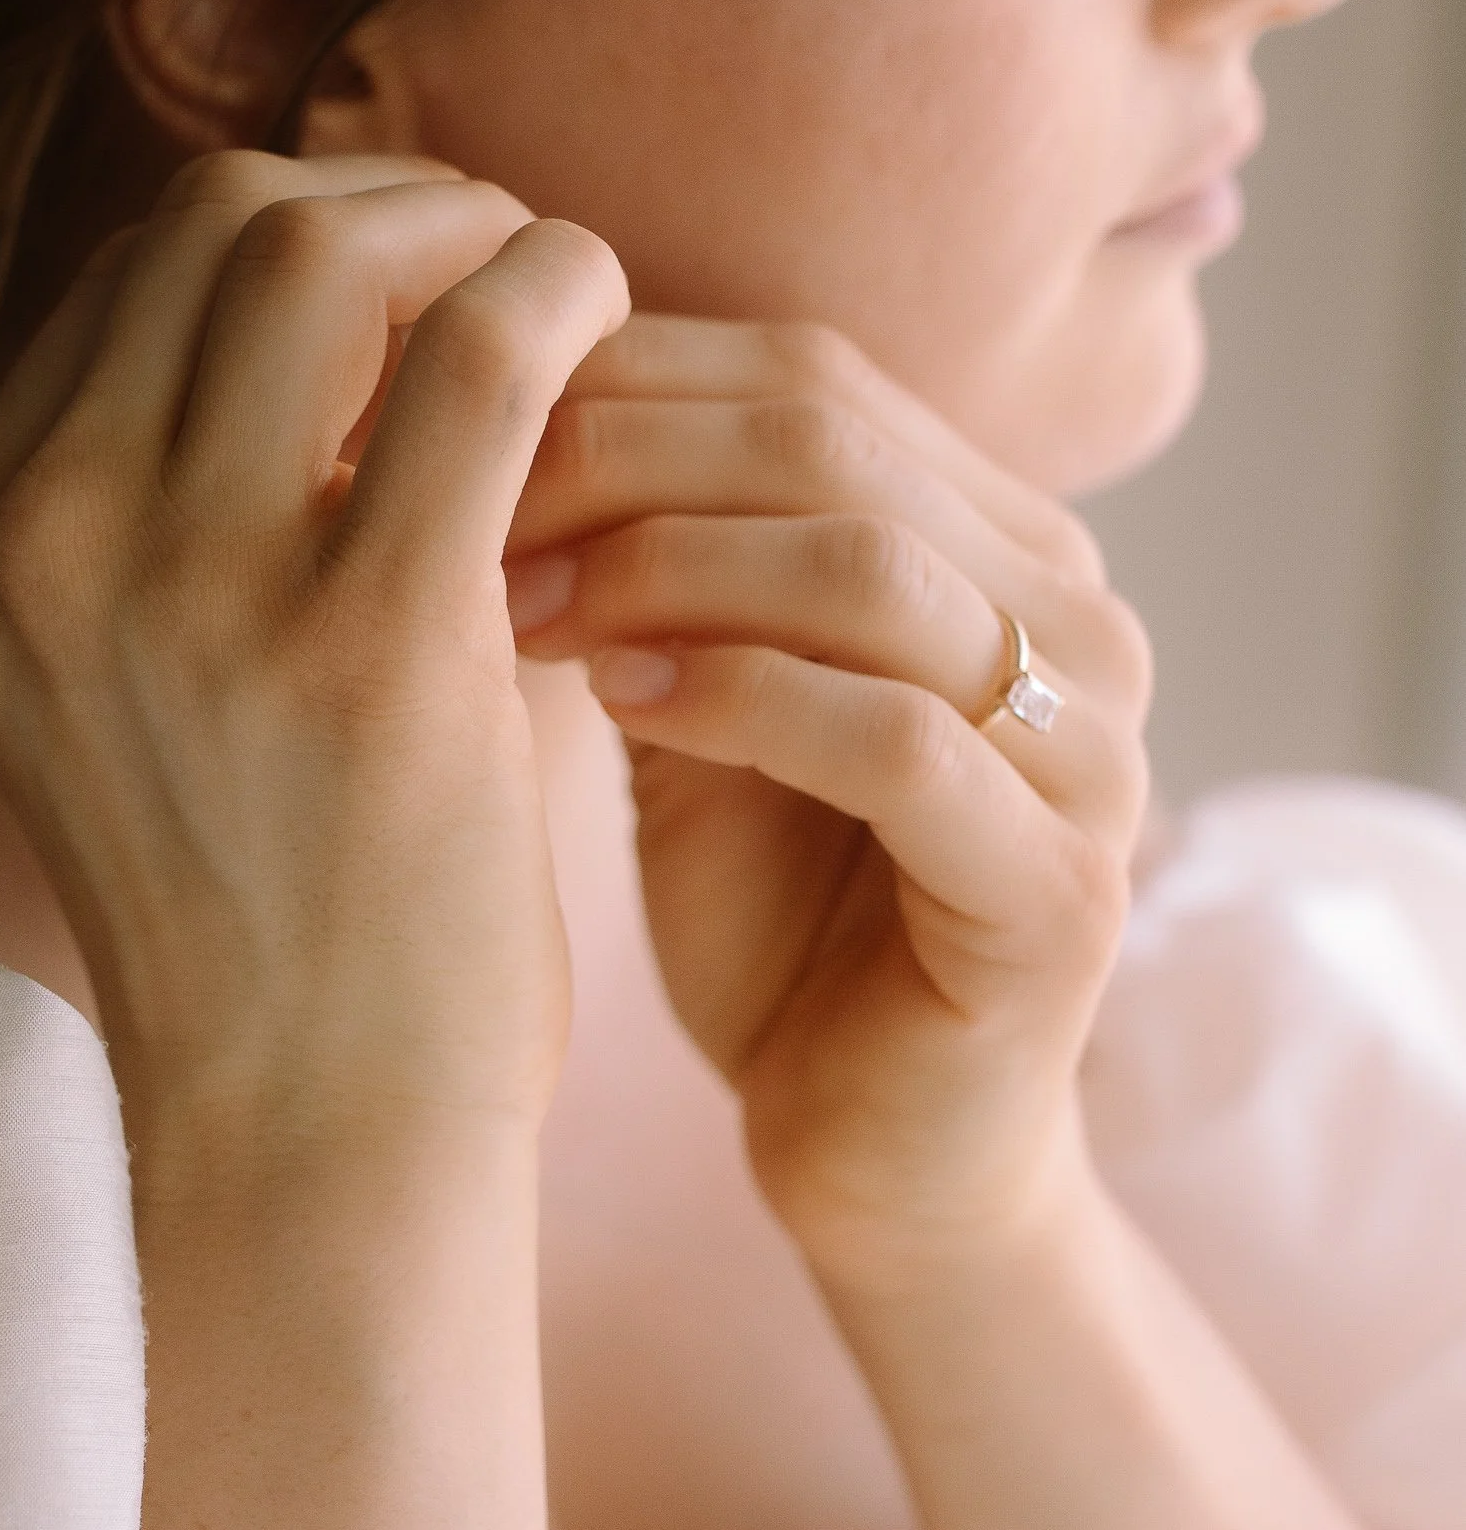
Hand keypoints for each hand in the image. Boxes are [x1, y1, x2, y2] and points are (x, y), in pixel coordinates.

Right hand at [0, 152, 630, 1153]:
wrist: (309, 1131)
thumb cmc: (268, 890)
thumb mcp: (139, 662)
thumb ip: (182, 472)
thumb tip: (349, 248)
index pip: (133, 268)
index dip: (302, 232)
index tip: (417, 283)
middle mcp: (34, 540)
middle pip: (215, 221)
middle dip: (385, 205)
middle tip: (501, 267)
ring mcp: (178, 591)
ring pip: (323, 250)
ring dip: (473, 231)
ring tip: (560, 300)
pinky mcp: (357, 645)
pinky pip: (483, 355)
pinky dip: (564, 293)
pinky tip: (611, 331)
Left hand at [504, 318, 1151, 1281]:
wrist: (872, 1154)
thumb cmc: (769, 915)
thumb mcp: (689, 696)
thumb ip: (643, 557)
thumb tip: (467, 398)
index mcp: (999, 539)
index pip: (804, 375)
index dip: (611, 381)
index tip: (440, 431)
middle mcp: (1073, 618)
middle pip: (831, 441)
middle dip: (616, 463)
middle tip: (458, 511)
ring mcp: (1089, 752)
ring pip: (870, 570)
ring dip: (663, 568)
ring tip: (514, 608)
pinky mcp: (1062, 893)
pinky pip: (901, 745)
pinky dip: (742, 700)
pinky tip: (619, 702)